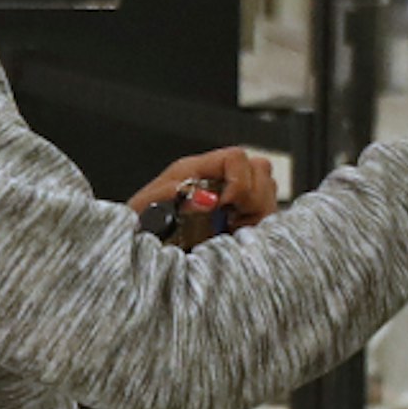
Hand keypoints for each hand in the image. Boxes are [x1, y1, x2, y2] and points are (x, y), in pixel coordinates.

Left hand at [131, 145, 280, 230]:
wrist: (138, 251)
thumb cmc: (140, 226)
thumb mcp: (148, 207)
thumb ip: (176, 196)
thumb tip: (209, 199)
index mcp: (196, 171)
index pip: (236, 157)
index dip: (239, 180)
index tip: (226, 205)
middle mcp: (219, 182)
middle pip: (260, 170)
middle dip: (253, 197)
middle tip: (233, 219)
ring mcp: (233, 203)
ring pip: (269, 191)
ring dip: (258, 212)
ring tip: (234, 229)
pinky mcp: (242, 224)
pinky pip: (268, 217)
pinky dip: (260, 228)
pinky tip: (238, 237)